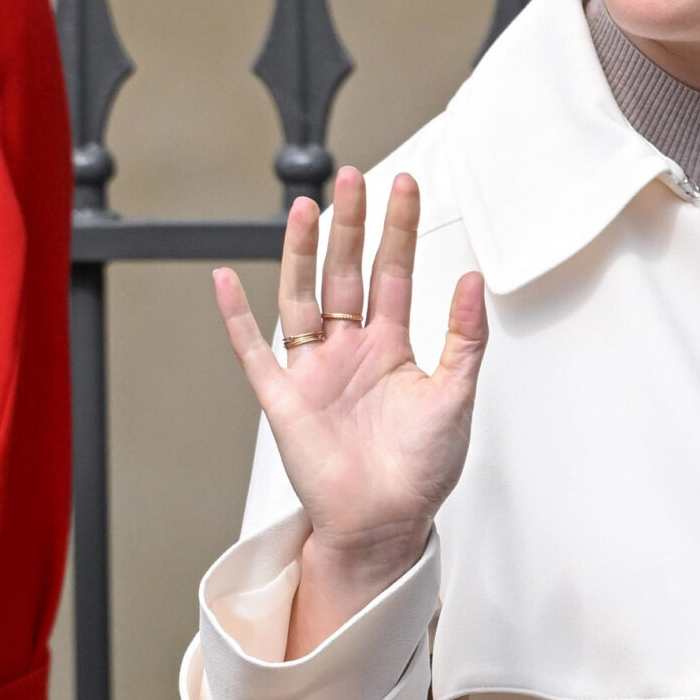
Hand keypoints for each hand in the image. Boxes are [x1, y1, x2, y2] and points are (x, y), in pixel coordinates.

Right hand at [214, 167, 486, 653]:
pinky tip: (225, 280)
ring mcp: (315, 370)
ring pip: (303, 296)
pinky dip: (236, 317)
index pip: (395, 273)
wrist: (386, 523)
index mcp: (392, 348)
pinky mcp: (284, 398)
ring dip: (302, 253)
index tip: (404, 185)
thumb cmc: (421, 469)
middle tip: (352, 176)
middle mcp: (351, 350)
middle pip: (346, 272)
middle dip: (350, 225)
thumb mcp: (456, 396)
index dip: (399, 229)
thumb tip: (474, 280)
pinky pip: (253, 350)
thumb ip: (465, 338)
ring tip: (306, 207)